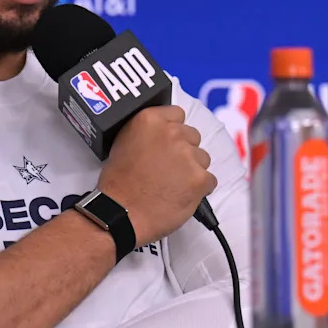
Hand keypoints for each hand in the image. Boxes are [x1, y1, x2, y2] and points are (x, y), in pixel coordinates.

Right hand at [96, 105, 215, 247]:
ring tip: (171, 184)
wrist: (121, 214)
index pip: (177, 114)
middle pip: (193, 136)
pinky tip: (180, 195)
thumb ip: (145, 132)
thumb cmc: (118, 184)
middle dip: (184, 150)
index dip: (173, 130)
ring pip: (203, 158)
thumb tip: (161, 133)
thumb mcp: (122, 143)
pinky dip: (199, 189)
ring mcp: (188, 156)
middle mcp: (171, 133)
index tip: (167, 143)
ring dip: (192, 170)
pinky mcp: (200, 179)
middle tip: (168, 168)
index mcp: (150, 120)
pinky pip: (210, 180)